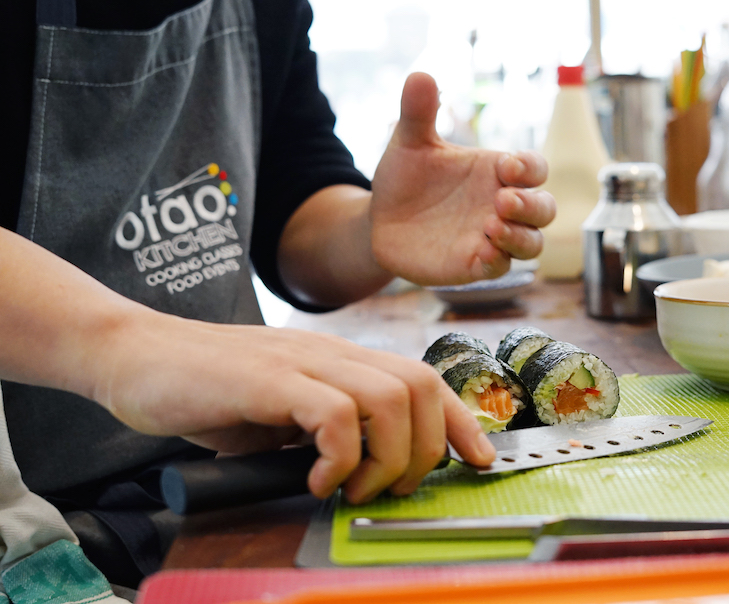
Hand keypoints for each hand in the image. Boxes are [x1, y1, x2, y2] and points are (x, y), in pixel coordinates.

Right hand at [95, 308, 495, 502]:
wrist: (135, 356)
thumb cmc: (207, 390)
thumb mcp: (281, 412)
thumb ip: (324, 428)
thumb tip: (363, 470)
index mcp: (340, 361)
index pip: (425, 379)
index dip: (462, 421)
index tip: (480, 459)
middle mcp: (331, 354)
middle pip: (423, 384)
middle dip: (428, 448)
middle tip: (391, 489)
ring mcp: (303, 362)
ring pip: (392, 397)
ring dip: (388, 457)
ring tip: (354, 488)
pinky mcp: (268, 379)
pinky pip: (333, 414)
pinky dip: (338, 458)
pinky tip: (312, 480)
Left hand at [370, 72, 555, 285]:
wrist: (380, 219)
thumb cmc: (406, 177)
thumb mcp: (409, 142)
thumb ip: (418, 112)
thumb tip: (419, 74)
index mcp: (496, 172)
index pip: (534, 168)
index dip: (530, 167)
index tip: (508, 165)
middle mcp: (502, 206)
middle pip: (544, 208)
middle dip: (532, 206)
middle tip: (502, 201)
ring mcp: (492, 238)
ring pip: (532, 243)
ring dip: (520, 236)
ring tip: (492, 227)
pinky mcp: (475, 265)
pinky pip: (499, 268)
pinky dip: (496, 261)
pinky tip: (479, 253)